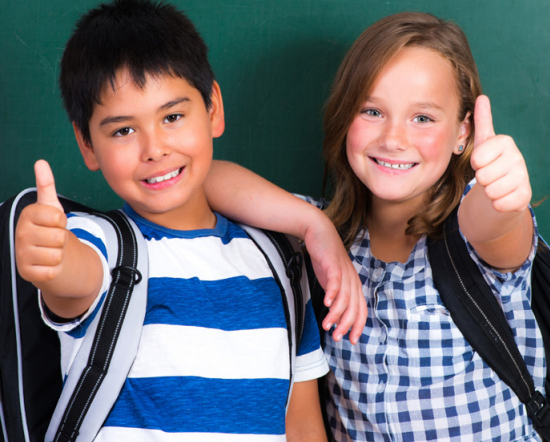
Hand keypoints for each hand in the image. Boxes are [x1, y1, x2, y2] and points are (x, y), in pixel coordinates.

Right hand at [15, 160, 67, 283]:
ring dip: (59, 254)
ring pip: (57, 254)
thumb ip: (46, 185)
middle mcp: (20, 234)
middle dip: (62, 239)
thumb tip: (40, 162)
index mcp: (27, 215)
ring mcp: (22, 254)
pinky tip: (48, 264)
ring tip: (51, 250)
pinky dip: (55, 268)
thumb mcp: (51, 207)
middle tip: (53, 239)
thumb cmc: (50, 228)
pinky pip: (52, 270)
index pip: (57, 217)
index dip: (62, 221)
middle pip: (59, 236)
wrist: (46, 255)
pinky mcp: (27, 272)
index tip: (55, 222)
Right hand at [303, 220, 366, 344]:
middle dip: (346, 325)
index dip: (358, 326)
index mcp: (354, 285)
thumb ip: (335, 297)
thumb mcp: (332, 280)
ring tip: (327, 324)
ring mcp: (344, 271)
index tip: (352, 341)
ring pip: (344, 297)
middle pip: (354, 306)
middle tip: (337, 337)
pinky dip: (332, 293)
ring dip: (336, 313)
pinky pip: (335, 280)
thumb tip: (334, 318)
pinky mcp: (333, 264)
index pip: (361, 309)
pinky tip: (326, 303)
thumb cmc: (325, 258)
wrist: (319, 232)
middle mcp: (352, 279)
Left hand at [470, 95, 530, 211]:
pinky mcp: (524, 196)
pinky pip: (500, 204)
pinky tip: (501, 197)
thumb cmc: (489, 163)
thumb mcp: (483, 143)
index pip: (478, 158)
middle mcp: (517, 157)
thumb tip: (482, 97)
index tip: (480, 161)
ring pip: (491, 191)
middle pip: (483, 176)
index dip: (475, 164)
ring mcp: (523, 177)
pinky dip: (496, 204)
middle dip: (480, 179)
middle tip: (488, 175)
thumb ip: (482, 122)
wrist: (500, 190)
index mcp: (505, 142)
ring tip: (494, 185)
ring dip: (487, 192)